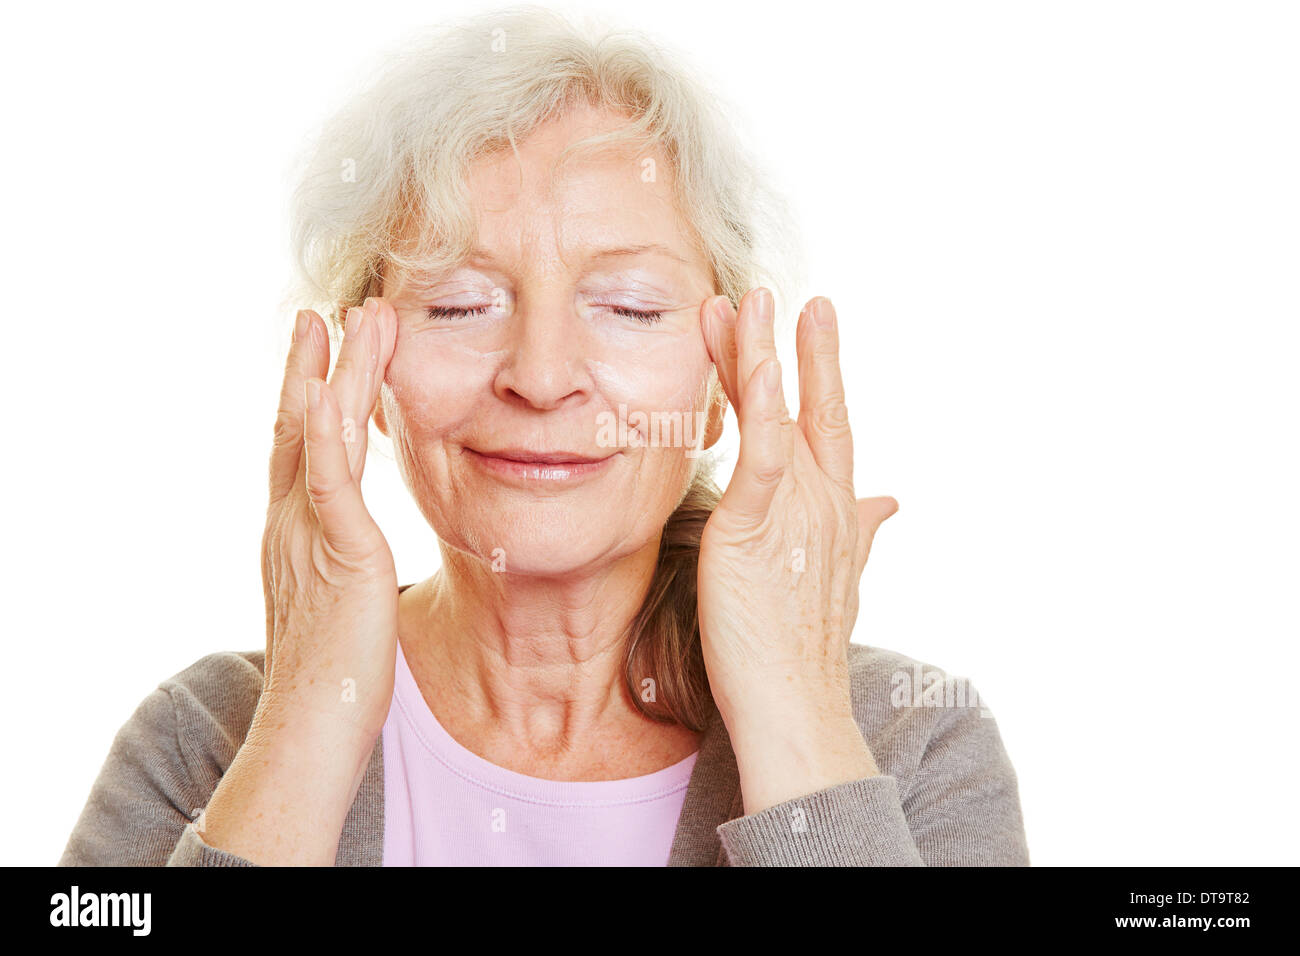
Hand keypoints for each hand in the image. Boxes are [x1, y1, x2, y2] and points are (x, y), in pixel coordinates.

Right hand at [260, 296, 399, 743]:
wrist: (313, 726)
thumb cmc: (336, 677)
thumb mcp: (339, 602)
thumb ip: (343, 567)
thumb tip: (357, 560)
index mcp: (297, 534)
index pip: (302, 449)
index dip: (311, 395)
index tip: (326, 350)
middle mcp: (292, 523)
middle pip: (302, 425)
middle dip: (319, 364)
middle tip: (335, 308)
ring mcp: (308, 534)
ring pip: (320, 435)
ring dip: (338, 372)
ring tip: (356, 316)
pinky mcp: (338, 553)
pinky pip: (328, 482)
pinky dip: (323, 432)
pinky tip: (327, 389)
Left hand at [698, 288, 897, 813]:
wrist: (796, 704)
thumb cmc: (802, 650)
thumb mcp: (836, 577)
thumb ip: (858, 532)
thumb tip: (888, 502)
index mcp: (836, 512)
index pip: (832, 430)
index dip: (825, 377)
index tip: (814, 328)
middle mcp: (825, 501)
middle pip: (815, 409)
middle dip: (806, 350)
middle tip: (790, 296)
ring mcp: (798, 509)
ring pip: (782, 413)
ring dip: (761, 353)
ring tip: (743, 303)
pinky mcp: (759, 524)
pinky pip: (761, 449)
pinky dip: (756, 400)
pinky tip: (746, 358)